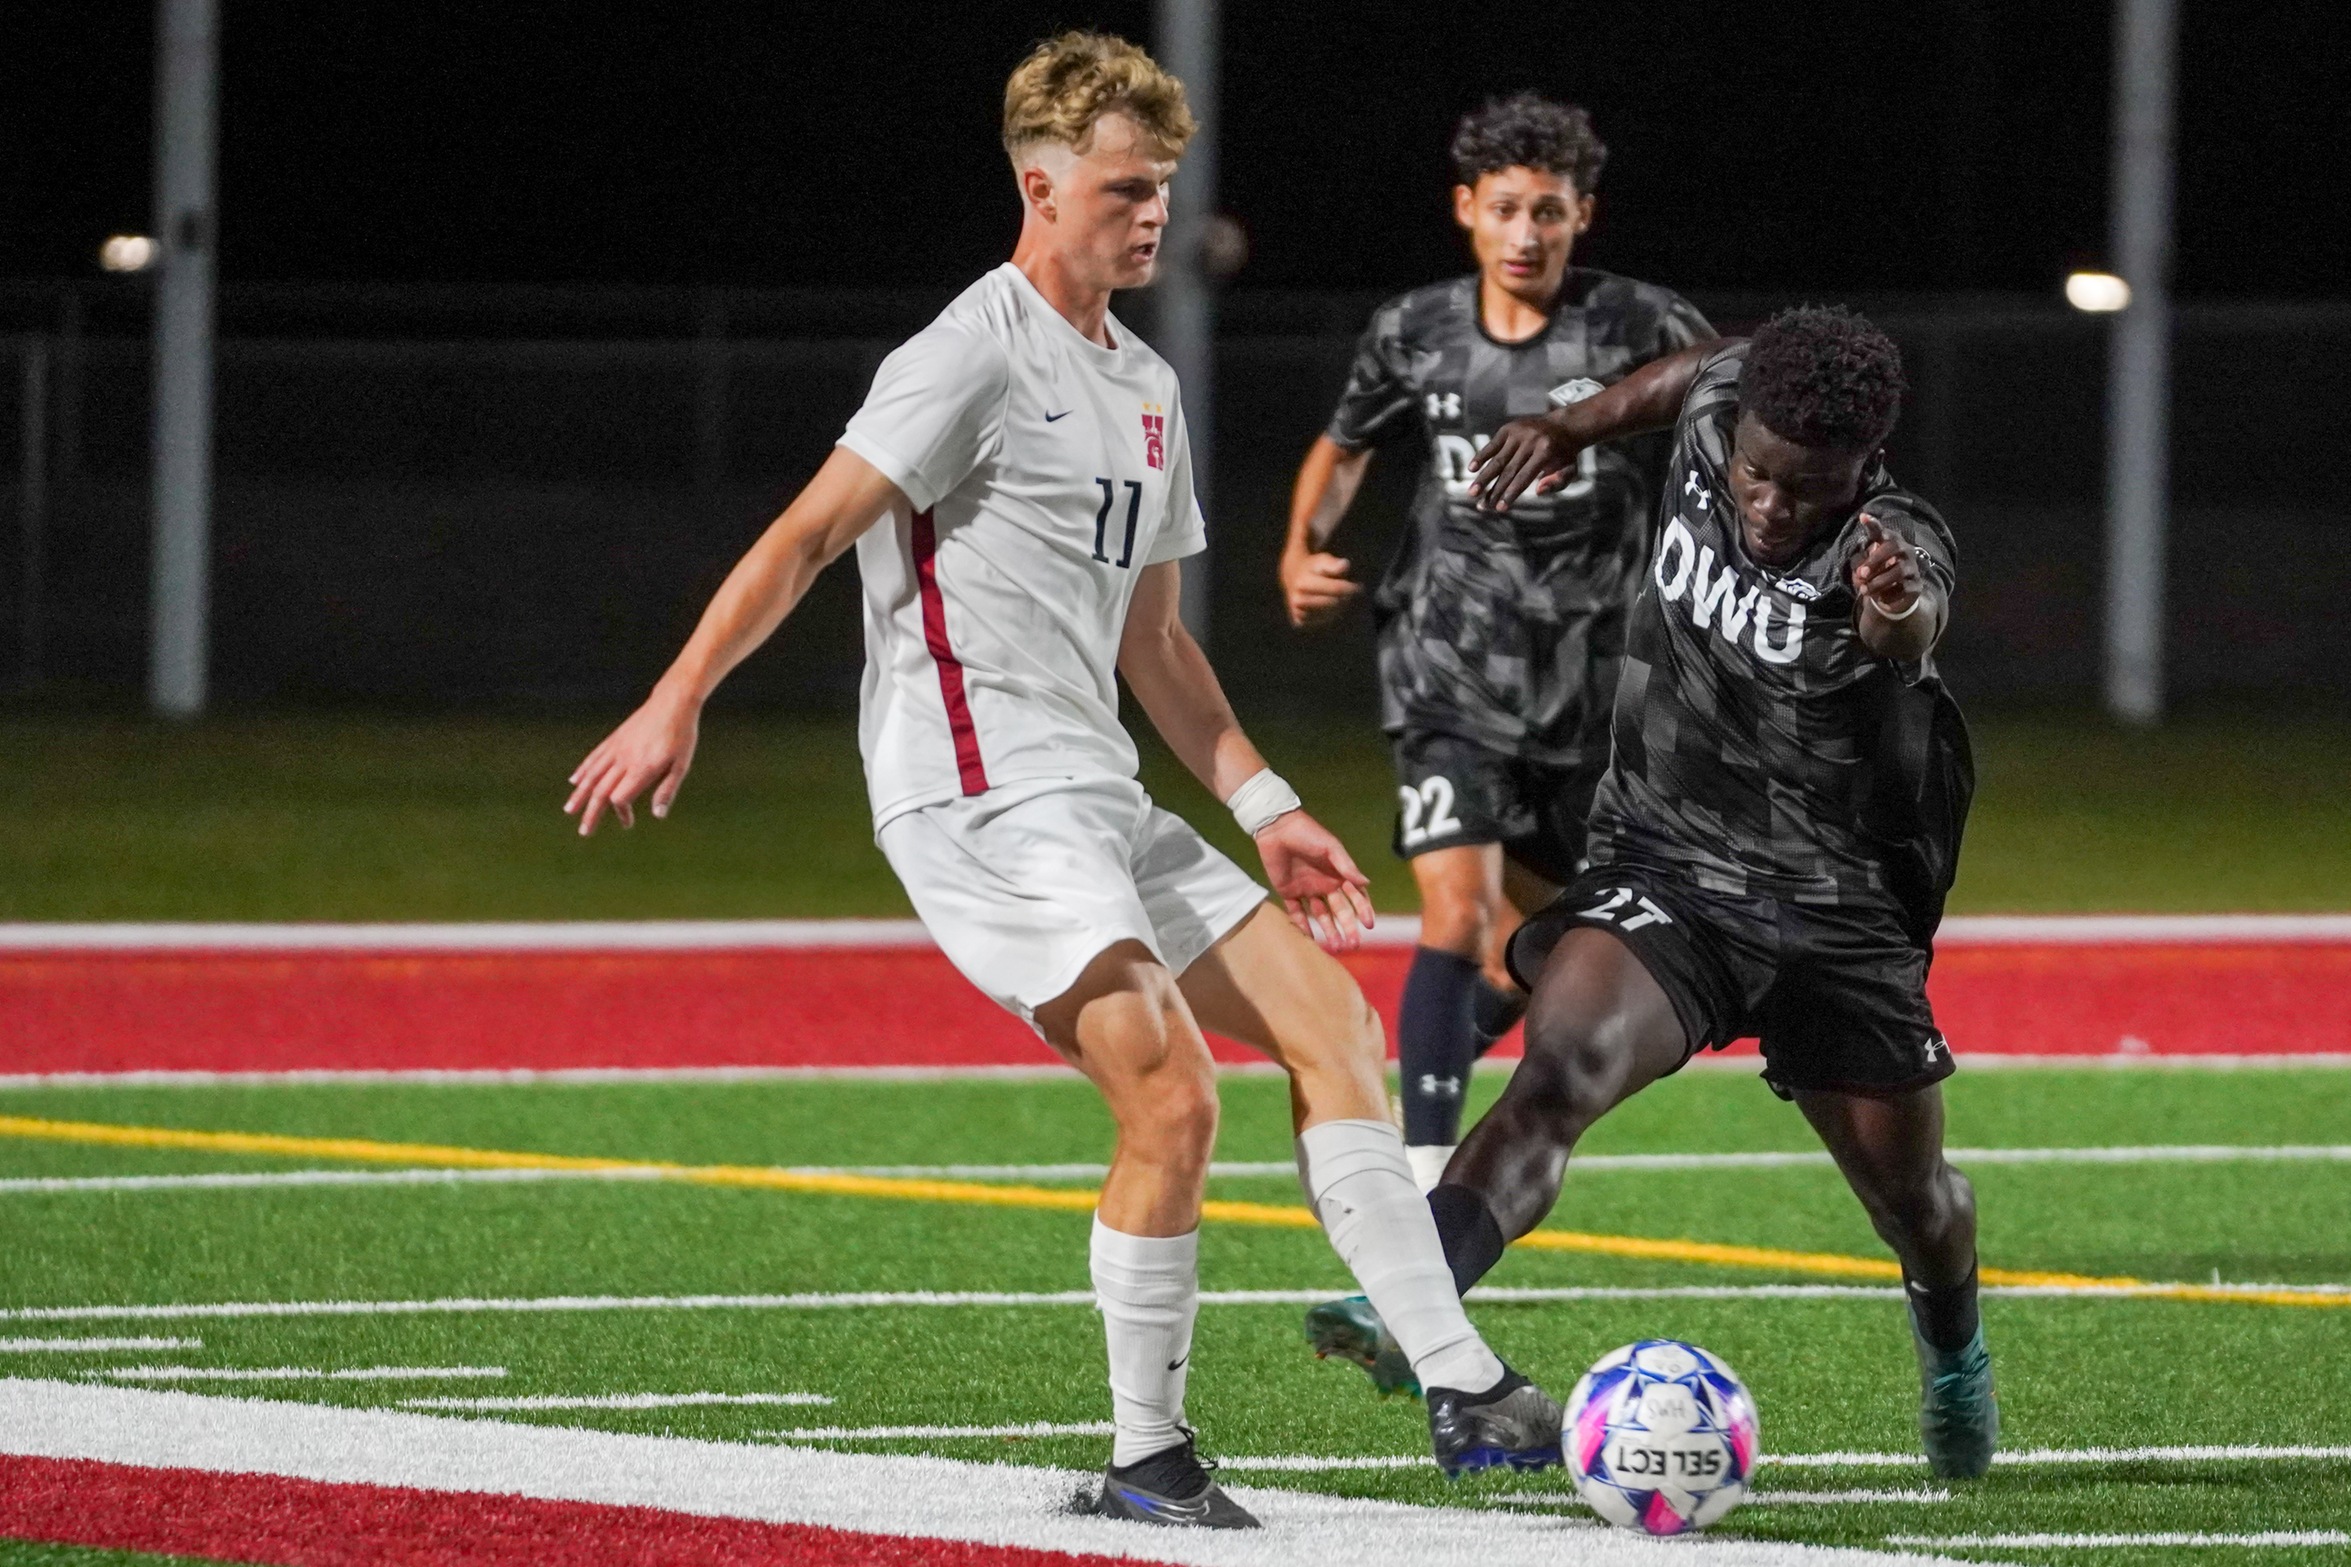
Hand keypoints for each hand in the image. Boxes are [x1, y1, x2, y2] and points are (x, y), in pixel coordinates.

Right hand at [564, 687, 700, 835]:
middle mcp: (624, 759)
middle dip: (592, 812)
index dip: (621, 812)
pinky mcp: (615, 739)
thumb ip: (668, 790)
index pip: (620, 796)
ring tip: (569, 809)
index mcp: (642, 768)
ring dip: (580, 794)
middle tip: (585, 832)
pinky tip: (575, 780)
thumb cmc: (681, 736)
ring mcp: (617, 748)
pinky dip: (583, 770)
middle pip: (602, 790)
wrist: (673, 702)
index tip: (628, 823)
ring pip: (593, 774)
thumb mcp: (682, 765)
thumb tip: (658, 815)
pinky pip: (595, 757)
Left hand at [1252, 810, 1375, 952]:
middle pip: (1339, 911)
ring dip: (1329, 931)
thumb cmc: (1307, 833)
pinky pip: (1296, 913)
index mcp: (1338, 874)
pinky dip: (1303, 926)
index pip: (1355, 896)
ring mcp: (1307, 890)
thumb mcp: (1331, 848)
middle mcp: (1325, 884)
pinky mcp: (1288, 892)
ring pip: (1321, 915)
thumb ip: (1347, 866)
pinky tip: (1311, 940)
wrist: (1276, 828)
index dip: (1363, 910)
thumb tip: (1367, 883)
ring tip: (1337, 947)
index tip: (1369, 925)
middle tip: (1353, 944)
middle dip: (1348, 928)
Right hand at [1280, 547, 1360, 627]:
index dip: (1351, 588)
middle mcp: (1298, 600)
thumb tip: (1345, 565)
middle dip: (1344, 597)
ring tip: (1334, 596)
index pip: (1336, 589)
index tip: (1360, 587)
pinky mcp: (1299, 621)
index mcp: (1303, 583)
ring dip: (1338, 607)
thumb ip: (1333, 564)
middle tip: (1345, 591)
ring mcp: (1297, 612)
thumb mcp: (1322, 560)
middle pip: (1335, 603)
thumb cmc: (1313, 567)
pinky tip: (1327, 605)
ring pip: (1331, 614)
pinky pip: (1324, 621)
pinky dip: (1329, 614)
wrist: (1293, 577)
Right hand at [1468, 413, 1585, 511]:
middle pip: (1508, 470)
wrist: (1563, 425)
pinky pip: (1492, 445)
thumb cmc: (1565, 455)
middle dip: (1494, 490)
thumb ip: (1558, 482)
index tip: (1500, 509)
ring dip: (1483, 477)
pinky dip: (1481, 456)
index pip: (1524, 476)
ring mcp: (1517, 433)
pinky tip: (1471, 469)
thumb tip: (1539, 491)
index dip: (1511, 493)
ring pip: (1497, 459)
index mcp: (1546, 450)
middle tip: (1482, 506)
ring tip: (1472, 493)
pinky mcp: (1508, 429)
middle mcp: (1530, 440)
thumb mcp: (1570, 469)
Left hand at [1850, 513, 1924, 618]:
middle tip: (1861, 574)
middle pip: (1894, 547)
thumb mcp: (1864, 569)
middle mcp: (1904, 551)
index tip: (1863, 517)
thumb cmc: (1876, 576)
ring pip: (1899, 571)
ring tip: (1864, 591)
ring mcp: (1913, 567)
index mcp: (1889, 543)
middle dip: (1876, 560)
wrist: (1893, 599)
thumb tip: (1860, 573)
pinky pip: (1904, 589)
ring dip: (1879, 582)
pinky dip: (1889, 595)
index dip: (1873, 525)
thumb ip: (1860, 567)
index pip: (1882, 532)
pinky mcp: (1916, 585)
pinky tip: (1880, 600)